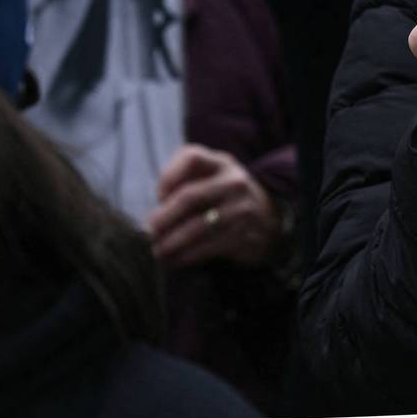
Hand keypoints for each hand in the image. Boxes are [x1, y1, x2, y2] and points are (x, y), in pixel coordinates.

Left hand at [147, 144, 282, 268]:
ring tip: (157, 250)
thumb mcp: (212, 177)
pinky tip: (174, 260)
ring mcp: (242, 210)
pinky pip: (208, 248)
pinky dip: (186, 256)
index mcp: (222, 163)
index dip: (169, 175)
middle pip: (190, 197)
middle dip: (163, 217)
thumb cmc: (225, 197)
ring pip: (196, 228)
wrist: (268, 218)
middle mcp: (235, 182)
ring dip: (171, 242)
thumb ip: (184, 182)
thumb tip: (157, 207)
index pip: (192, 157)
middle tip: (149, 231)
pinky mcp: (244, 236)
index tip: (158, 195)